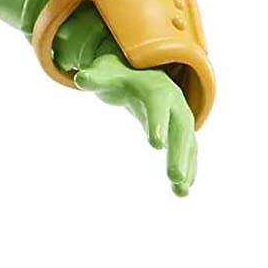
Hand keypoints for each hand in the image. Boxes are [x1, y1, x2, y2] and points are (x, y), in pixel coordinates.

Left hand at [73, 52, 197, 196]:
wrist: (144, 76)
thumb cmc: (121, 76)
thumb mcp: (107, 74)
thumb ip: (95, 78)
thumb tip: (79, 78)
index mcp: (156, 90)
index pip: (158, 106)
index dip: (157, 123)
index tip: (155, 145)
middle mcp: (175, 105)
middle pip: (179, 130)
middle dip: (177, 153)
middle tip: (174, 177)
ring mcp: (181, 120)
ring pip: (187, 145)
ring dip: (186, 168)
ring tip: (181, 193)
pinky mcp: (181, 133)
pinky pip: (188, 152)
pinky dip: (188, 170)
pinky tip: (182, 191)